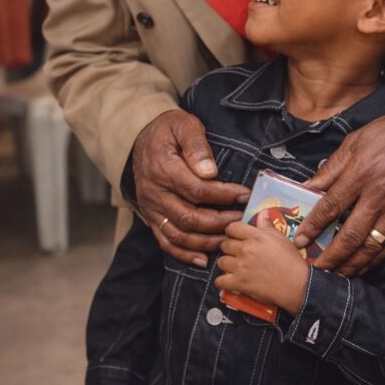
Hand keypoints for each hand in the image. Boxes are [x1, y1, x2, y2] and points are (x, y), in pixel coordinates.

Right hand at [132, 110, 247, 266]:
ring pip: (179, 235)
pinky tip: (203, 259)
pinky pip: (166, 241)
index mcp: (164, 169)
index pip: (197, 190)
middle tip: (241, 220)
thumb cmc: (168, 130)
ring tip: (230, 239)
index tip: (244, 195)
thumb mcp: (183, 125)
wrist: (140, 137)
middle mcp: (155, 193)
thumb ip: (196, 145)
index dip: (223, 196)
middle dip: (219, 223)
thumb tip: (210, 172)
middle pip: (189, 218)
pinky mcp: (151, 217)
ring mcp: (151, 208)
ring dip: (206, 241)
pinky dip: (184, 254)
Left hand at [215, 221, 308, 314]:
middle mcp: (246, 249)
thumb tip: (262, 213)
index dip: (232, 232)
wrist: (297, 285)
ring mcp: (241, 267)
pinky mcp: (239, 283)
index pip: (232, 228)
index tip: (236, 237)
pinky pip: (220, 281)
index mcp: (256, 237)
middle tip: (237, 253)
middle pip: (224, 244)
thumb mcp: (281, 238)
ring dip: (227, 265)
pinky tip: (229, 281)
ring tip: (235, 267)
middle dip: (229, 248)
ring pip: (221, 262)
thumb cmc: (291, 261)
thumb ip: (268, 225)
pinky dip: (223, 282)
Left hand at [294, 102, 384, 275]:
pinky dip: (375, 260)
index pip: (331, 206)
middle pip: (350, 234)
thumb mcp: (355, 142)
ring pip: (371, 246)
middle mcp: (377, 196)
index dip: (314, 226)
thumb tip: (307, 185)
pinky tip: (363, 266)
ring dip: (352, 264)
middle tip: (315, 269)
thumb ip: (331, 168)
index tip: (300, 240)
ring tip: (336, 275)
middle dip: (331, 256)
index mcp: (360, 174)